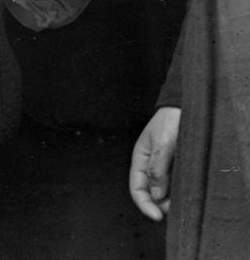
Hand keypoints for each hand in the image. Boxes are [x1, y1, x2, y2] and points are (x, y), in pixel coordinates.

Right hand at [129, 106, 179, 220]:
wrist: (185, 108)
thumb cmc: (169, 121)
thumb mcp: (162, 143)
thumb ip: (157, 168)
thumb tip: (156, 195)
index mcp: (140, 159)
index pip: (136, 188)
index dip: (145, 204)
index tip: (158, 216)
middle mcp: (151, 166)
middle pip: (151, 193)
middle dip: (160, 205)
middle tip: (175, 210)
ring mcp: (165, 167)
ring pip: (164, 191)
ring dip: (171, 200)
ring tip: (182, 202)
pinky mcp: (178, 167)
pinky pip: (176, 184)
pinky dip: (179, 192)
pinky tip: (187, 193)